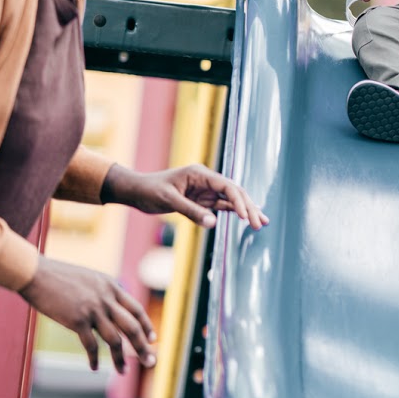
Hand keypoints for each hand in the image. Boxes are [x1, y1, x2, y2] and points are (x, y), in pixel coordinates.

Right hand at [19, 256, 155, 372]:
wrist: (36, 273)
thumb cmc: (58, 276)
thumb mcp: (88, 279)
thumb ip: (101, 291)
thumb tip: (110, 307)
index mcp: (111, 286)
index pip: (136, 309)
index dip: (146, 325)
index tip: (153, 338)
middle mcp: (106, 298)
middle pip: (132, 326)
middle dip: (143, 346)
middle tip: (151, 361)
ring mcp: (93, 309)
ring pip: (115, 340)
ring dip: (121, 358)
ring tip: (123, 372)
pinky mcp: (77, 320)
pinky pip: (91, 345)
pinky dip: (95, 359)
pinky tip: (95, 367)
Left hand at [103, 163, 267, 229]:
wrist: (137, 191)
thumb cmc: (150, 191)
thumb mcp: (169, 201)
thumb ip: (191, 211)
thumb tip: (213, 223)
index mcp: (199, 174)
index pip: (226, 186)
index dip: (239, 201)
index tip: (246, 217)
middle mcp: (206, 180)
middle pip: (234, 192)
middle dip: (249, 207)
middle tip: (261, 223)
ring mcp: (205, 190)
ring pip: (231, 199)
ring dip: (246, 210)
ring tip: (262, 223)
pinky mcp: (202, 199)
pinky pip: (222, 205)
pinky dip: (235, 212)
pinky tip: (247, 218)